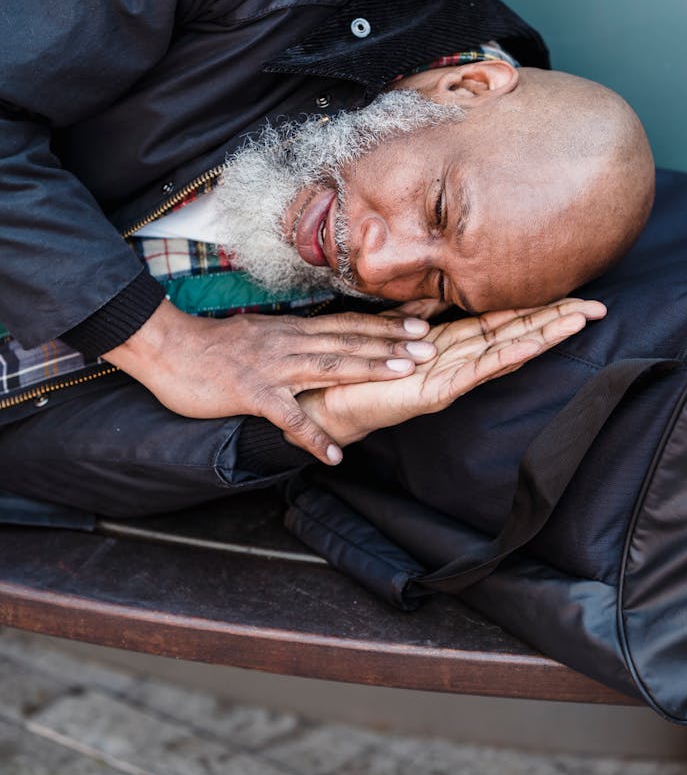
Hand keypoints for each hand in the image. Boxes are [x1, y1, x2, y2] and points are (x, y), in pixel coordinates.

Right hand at [102, 299, 435, 462]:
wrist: (168, 347)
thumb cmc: (213, 347)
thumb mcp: (261, 335)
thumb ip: (293, 339)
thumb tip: (322, 343)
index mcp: (292, 330)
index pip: (347, 323)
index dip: (385, 324)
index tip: (421, 321)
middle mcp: (289, 342)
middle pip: (348, 340)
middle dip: (391, 343)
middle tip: (430, 345)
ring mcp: (271, 366)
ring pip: (328, 364)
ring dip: (368, 368)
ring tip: (404, 375)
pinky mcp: (250, 392)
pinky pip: (286, 416)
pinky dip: (311, 435)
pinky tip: (334, 454)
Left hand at [296, 298, 606, 445]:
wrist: (328, 400)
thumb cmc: (362, 368)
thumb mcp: (397, 329)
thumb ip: (423, 311)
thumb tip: (445, 286)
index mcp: (451, 344)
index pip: (503, 320)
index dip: (537, 306)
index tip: (571, 292)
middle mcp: (458, 361)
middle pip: (516, 334)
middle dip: (555, 320)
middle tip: (595, 306)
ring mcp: (450, 378)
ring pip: (504, 352)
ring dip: (541, 336)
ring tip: (575, 322)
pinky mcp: (433, 394)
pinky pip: (473, 372)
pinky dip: (501, 358)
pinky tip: (526, 346)